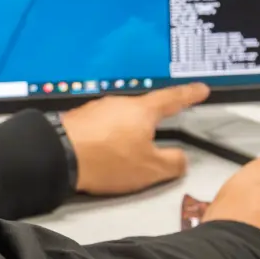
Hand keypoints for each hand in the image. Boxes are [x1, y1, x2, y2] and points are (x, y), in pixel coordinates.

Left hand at [61, 83, 209, 195]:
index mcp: (143, 110)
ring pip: (121, 121)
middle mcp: (120, 103)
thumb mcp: (150, 169)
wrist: (59, 156)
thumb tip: (181, 159)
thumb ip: (172, 163)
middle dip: (151, 126)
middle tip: (154, 143)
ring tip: (123, 158)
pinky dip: (107, 140)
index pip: (173, 98)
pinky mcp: (80, 120)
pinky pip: (101, 128)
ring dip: (126, 135)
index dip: (189, 94)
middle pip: (144, 111)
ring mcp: (98, 109)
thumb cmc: (107, 160)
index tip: (200, 89)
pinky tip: (103, 155)